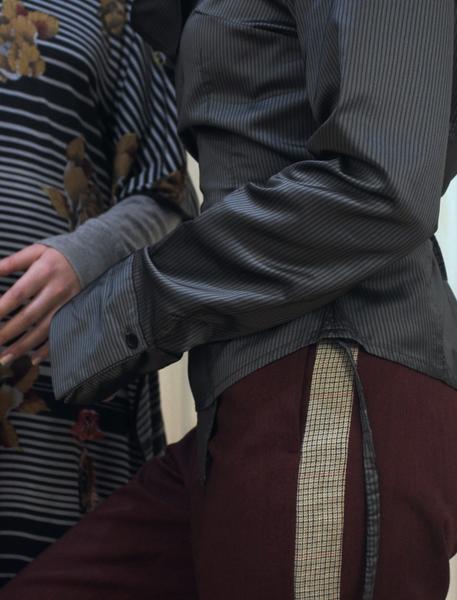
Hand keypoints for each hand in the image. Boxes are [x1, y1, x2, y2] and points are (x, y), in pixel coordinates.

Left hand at [0, 244, 80, 365]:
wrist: (92, 256)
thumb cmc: (57, 254)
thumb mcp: (35, 251)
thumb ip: (12, 262)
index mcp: (43, 272)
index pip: (18, 294)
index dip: (2, 308)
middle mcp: (56, 290)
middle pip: (29, 316)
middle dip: (8, 332)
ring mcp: (67, 303)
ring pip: (43, 330)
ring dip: (23, 346)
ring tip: (6, 357)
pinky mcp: (74, 312)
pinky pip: (60, 333)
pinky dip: (47, 349)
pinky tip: (32, 359)